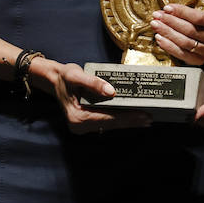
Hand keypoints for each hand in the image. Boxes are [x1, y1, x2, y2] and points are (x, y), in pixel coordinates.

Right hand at [28, 57, 150, 134]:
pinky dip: (119, 119)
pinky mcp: (86, 123)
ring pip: (110, 125)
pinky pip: (105, 122)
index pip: (108, 118)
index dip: (127, 116)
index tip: (142, 114)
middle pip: (111, 124)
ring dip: (127, 122)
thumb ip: (93, 83)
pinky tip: (132, 118)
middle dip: (130, 121)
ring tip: (145, 119)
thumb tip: (112, 91)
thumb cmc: (64, 76)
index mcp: (77, 117)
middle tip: (149, 118)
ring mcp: (82, 127)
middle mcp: (79, 126)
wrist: (54, 79)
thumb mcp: (76, 75)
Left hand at [149, 0, 203, 66]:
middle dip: (171, 22)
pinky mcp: (200, 60)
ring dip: (167, 33)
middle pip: (190, 31)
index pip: (199, 18)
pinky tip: (160, 38)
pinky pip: (183, 55)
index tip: (167, 7)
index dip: (182, 12)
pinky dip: (170, 47)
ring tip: (156, 25)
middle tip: (157, 15)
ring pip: (185, 43)